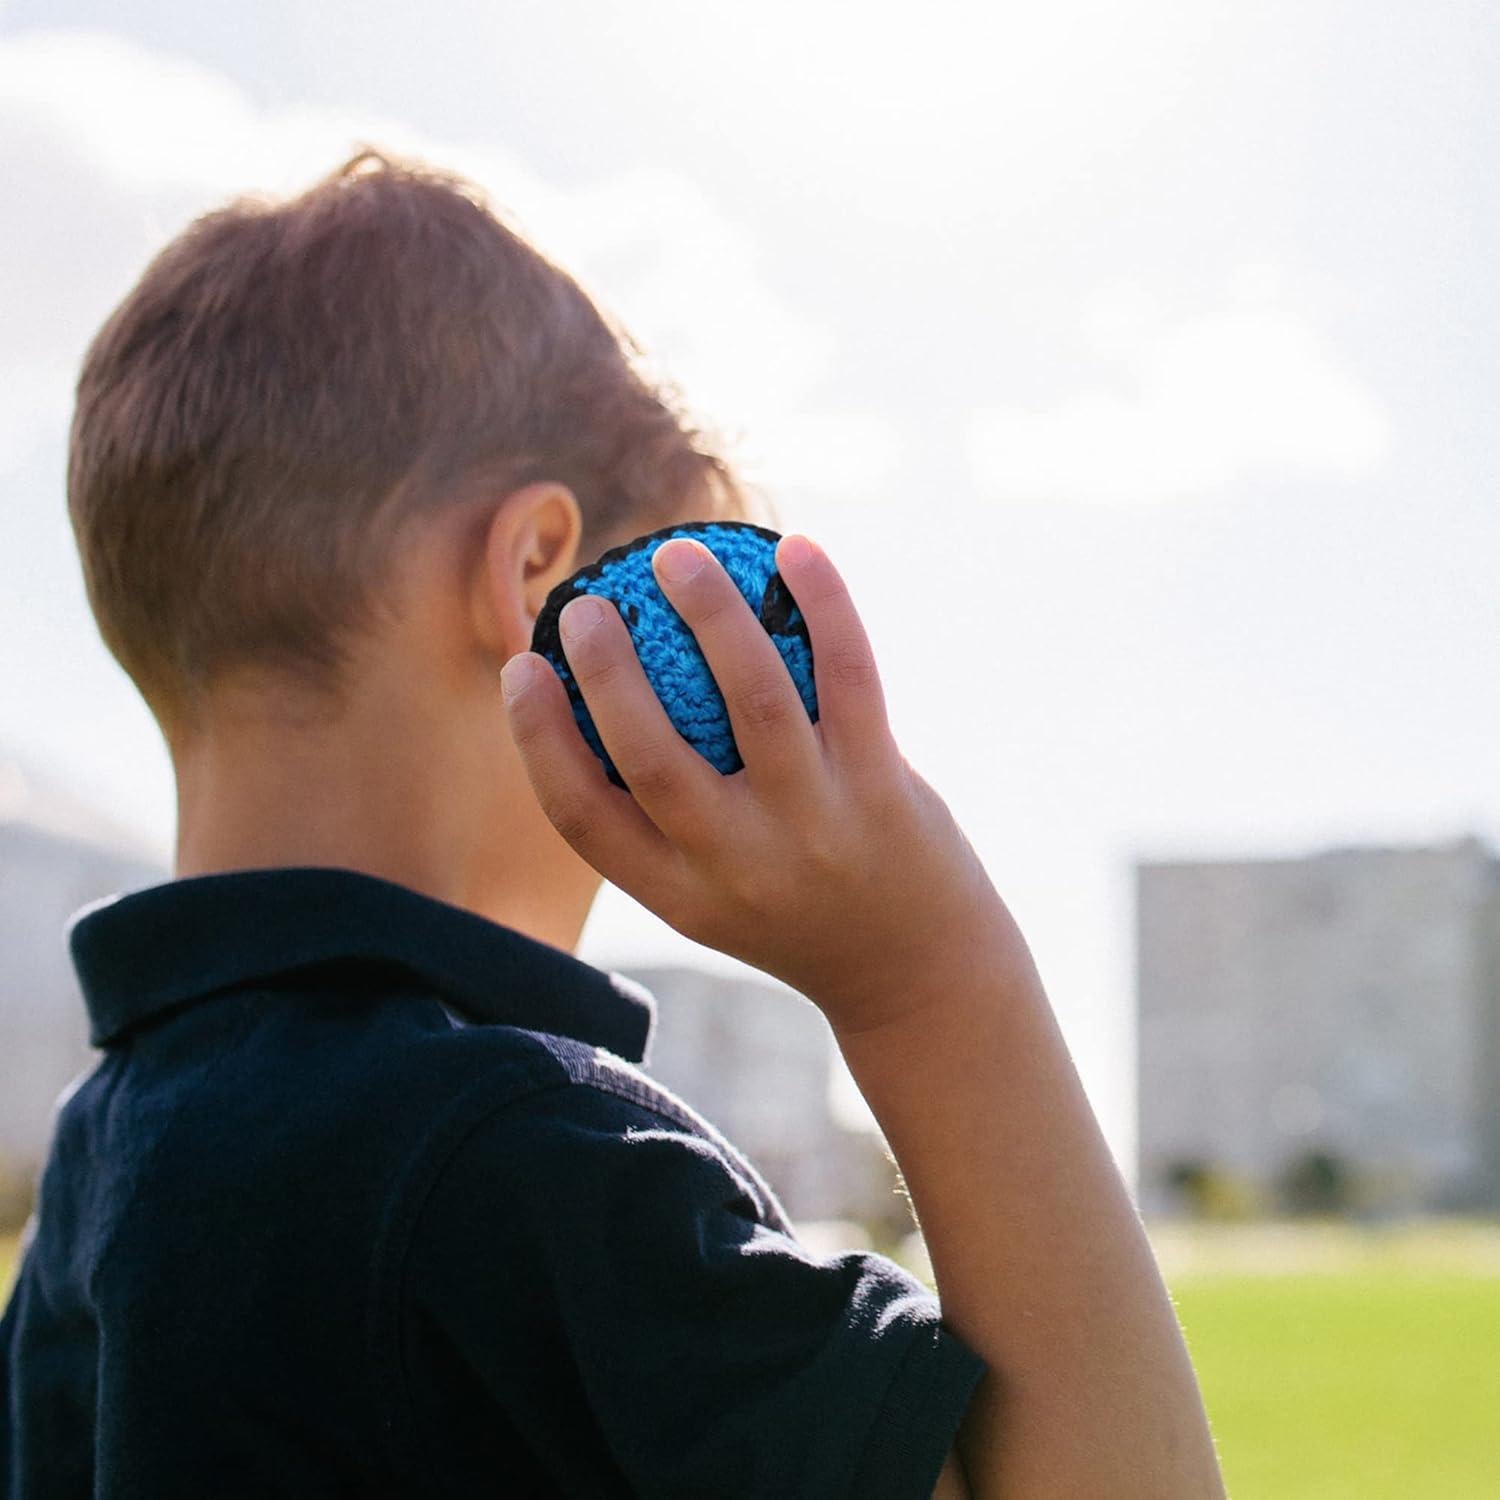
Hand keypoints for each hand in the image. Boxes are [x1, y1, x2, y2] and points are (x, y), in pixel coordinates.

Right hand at [499, 533, 1004, 1034]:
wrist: (920, 973)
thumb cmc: (799, 911)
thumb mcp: (716, 892)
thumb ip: (665, 820)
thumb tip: (607, 702)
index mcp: (679, 894)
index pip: (582, 816)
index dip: (536, 737)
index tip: (521, 666)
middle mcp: (739, 867)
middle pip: (651, 758)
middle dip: (606, 671)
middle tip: (585, 604)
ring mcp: (816, 826)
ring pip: (756, 700)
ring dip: (711, 614)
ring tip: (678, 555)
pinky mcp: (884, 789)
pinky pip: (848, 676)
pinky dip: (824, 605)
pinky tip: (796, 551)